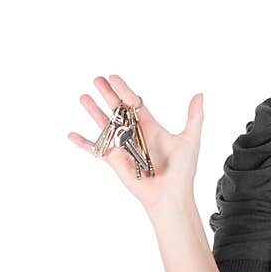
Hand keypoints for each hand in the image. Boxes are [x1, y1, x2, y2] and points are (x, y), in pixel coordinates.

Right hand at [68, 75, 203, 212]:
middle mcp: (135, 134)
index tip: (114, 78)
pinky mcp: (114, 161)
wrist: (170, 194)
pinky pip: (96, 149)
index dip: (125, 90)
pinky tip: (71, 134)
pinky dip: (84, 143)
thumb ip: (194, 116)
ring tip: (83, 97)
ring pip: (105, 125)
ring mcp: (123, 147)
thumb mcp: (190, 139)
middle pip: (118, 110)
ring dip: (93, 111)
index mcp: (152, 127)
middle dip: (107, 94)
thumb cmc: (183, 169)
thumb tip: (200, 94)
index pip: (135, 104)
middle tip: (97, 79)